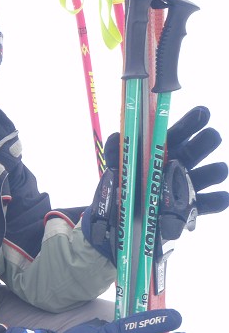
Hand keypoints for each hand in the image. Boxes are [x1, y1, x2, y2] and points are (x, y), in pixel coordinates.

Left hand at [81, 106, 228, 260]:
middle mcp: (178, 165)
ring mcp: (185, 186)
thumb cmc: (122, 185)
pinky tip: (222, 197)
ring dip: (214, 171)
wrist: (121, 219)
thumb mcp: (114, 167)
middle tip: (211, 136)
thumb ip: (115, 152)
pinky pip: (206, 205)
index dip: (191, 122)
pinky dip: (217, 201)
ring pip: (207, 175)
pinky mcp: (188, 210)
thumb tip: (117, 138)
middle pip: (197, 150)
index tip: (202, 113)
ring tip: (218, 170)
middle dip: (206, 142)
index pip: (179, 132)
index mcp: (162, 150)